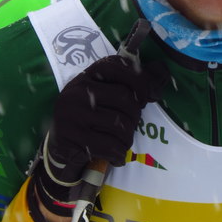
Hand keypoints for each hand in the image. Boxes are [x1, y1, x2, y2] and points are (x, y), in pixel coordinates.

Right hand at [32, 55, 168, 215]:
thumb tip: (163, 72)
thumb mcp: (106, 90)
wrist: (58, 144)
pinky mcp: (70, 138)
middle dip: (136, 114)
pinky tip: (118, 155)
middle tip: (133, 123)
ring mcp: (72, 114)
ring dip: (128, 136)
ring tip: (125, 139)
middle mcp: (78, 89)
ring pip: (118, 124)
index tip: (150, 96)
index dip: (141, 80)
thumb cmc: (91, 112)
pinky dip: (119, 153)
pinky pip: (108, 146)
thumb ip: (134, 81)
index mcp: (88, 73)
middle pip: (123, 97)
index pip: (119, 66)